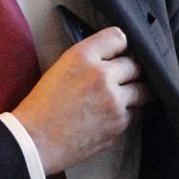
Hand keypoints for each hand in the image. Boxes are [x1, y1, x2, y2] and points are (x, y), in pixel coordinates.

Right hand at [12, 27, 145, 174]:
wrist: (35, 140)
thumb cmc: (41, 106)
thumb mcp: (60, 69)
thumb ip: (88, 60)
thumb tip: (111, 59)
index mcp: (83, 56)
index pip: (118, 37)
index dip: (122, 45)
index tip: (121, 52)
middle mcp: (103, 75)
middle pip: (136, 64)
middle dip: (133, 70)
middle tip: (127, 76)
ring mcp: (114, 100)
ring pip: (143, 90)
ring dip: (137, 92)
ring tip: (126, 96)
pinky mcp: (119, 123)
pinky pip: (135, 113)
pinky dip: (128, 113)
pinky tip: (112, 115)